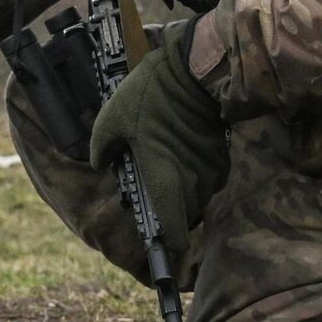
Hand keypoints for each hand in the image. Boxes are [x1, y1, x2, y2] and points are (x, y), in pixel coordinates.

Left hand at [87, 22, 227, 256]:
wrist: (193, 69)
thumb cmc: (150, 97)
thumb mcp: (111, 118)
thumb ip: (102, 149)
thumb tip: (100, 165)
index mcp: (164, 180)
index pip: (173, 231)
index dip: (168, 249)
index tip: (161, 252)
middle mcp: (192, 183)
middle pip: (183, 215)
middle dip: (169, 212)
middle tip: (150, 192)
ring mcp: (210, 171)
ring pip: (196, 196)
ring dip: (181, 191)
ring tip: (163, 166)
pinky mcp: (221, 156)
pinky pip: (206, 178)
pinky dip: (193, 173)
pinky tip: (178, 151)